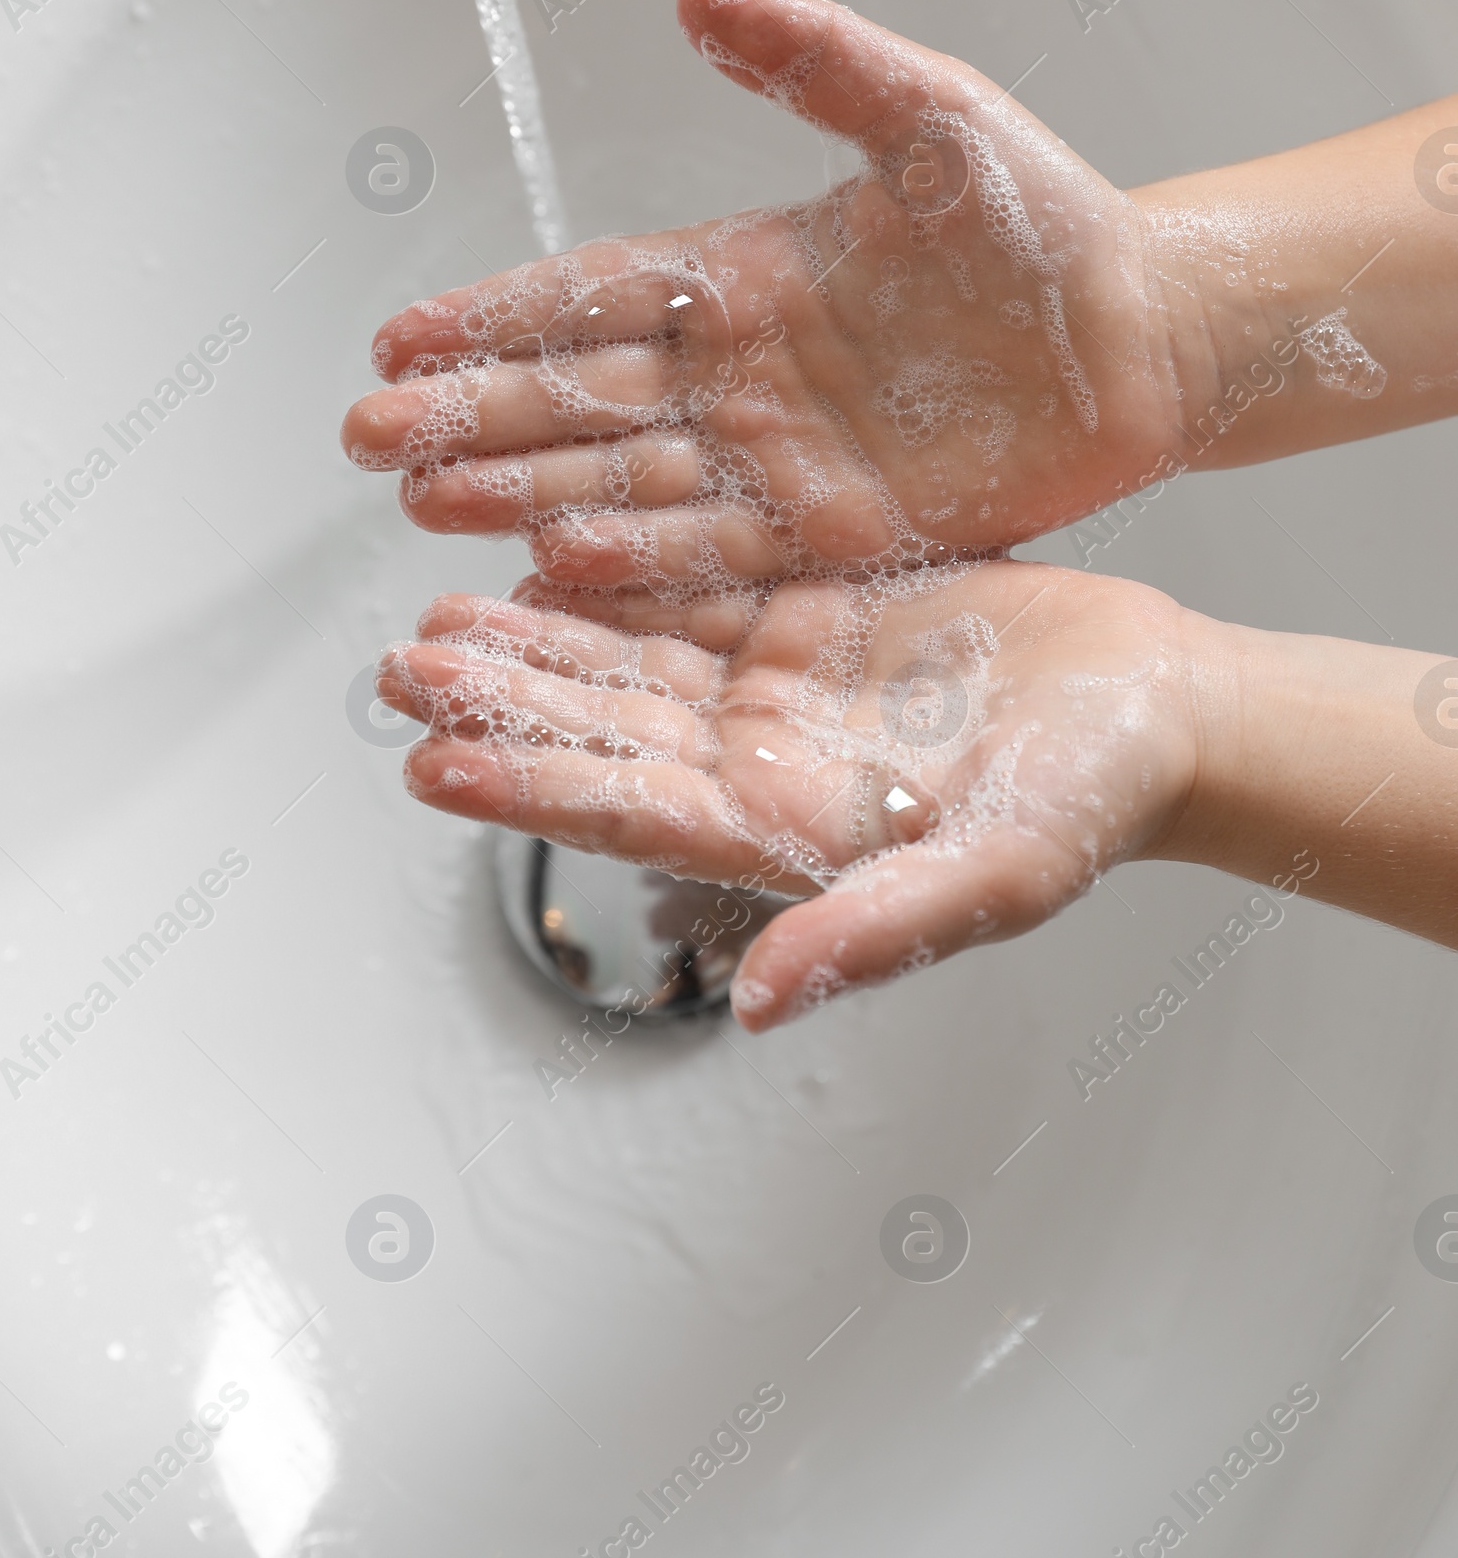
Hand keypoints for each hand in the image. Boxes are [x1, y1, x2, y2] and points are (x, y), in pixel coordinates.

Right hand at [341, 0, 1189, 621]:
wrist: (1149, 334)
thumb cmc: (1044, 214)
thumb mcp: (929, 112)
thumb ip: (813, 57)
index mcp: (746, 272)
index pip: (593, 297)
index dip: (495, 316)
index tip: (399, 333)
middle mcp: (744, 372)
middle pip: (583, 398)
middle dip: (474, 415)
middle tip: (370, 437)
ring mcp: (784, 458)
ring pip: (630, 480)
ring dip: (528, 491)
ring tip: (429, 504)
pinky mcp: (840, 534)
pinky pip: (723, 552)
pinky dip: (643, 560)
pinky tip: (559, 566)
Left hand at [375, 559, 1203, 1028]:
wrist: (1160, 703)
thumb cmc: (1098, 800)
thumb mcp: (1000, 873)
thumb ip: (877, 932)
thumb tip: (761, 1007)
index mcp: (786, 833)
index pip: (630, 811)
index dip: (528, 789)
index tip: (430, 765)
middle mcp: (761, 762)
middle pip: (604, 733)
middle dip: (500, 704)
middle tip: (398, 669)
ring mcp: (778, 688)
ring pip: (626, 661)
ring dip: (533, 642)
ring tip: (434, 615)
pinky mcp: (807, 615)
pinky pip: (688, 590)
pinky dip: (614, 573)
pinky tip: (540, 551)